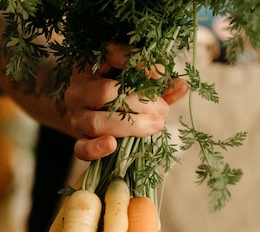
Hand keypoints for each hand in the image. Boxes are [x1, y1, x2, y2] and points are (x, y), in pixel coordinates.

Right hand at [63, 45, 188, 160]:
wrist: (85, 109)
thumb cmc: (115, 90)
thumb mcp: (134, 80)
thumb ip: (157, 84)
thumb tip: (183, 86)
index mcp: (92, 65)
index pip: (113, 55)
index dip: (140, 64)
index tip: (163, 74)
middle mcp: (79, 89)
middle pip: (105, 93)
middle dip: (140, 102)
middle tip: (162, 109)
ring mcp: (76, 116)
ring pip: (97, 123)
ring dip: (130, 126)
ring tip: (156, 125)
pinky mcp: (78, 139)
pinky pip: (81, 148)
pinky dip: (96, 149)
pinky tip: (113, 145)